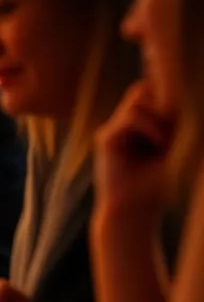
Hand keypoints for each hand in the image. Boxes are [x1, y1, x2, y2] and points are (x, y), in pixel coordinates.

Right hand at [94, 80, 174, 221]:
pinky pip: (131, 117)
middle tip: (178, 123)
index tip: (184, 107)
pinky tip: (161, 143)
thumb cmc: (155, 188)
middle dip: (163, 101)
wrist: (132, 212)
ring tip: (170, 139)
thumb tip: (195, 105)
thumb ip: (178, 130)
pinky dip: (150, 126)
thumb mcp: (175, 155)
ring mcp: (112, 130)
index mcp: (136, 128)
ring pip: (137, 99)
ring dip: (159, 116)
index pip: (150, 93)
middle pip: (141, 89)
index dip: (167, 93)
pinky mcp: (106, 139)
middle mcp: (121, 126)